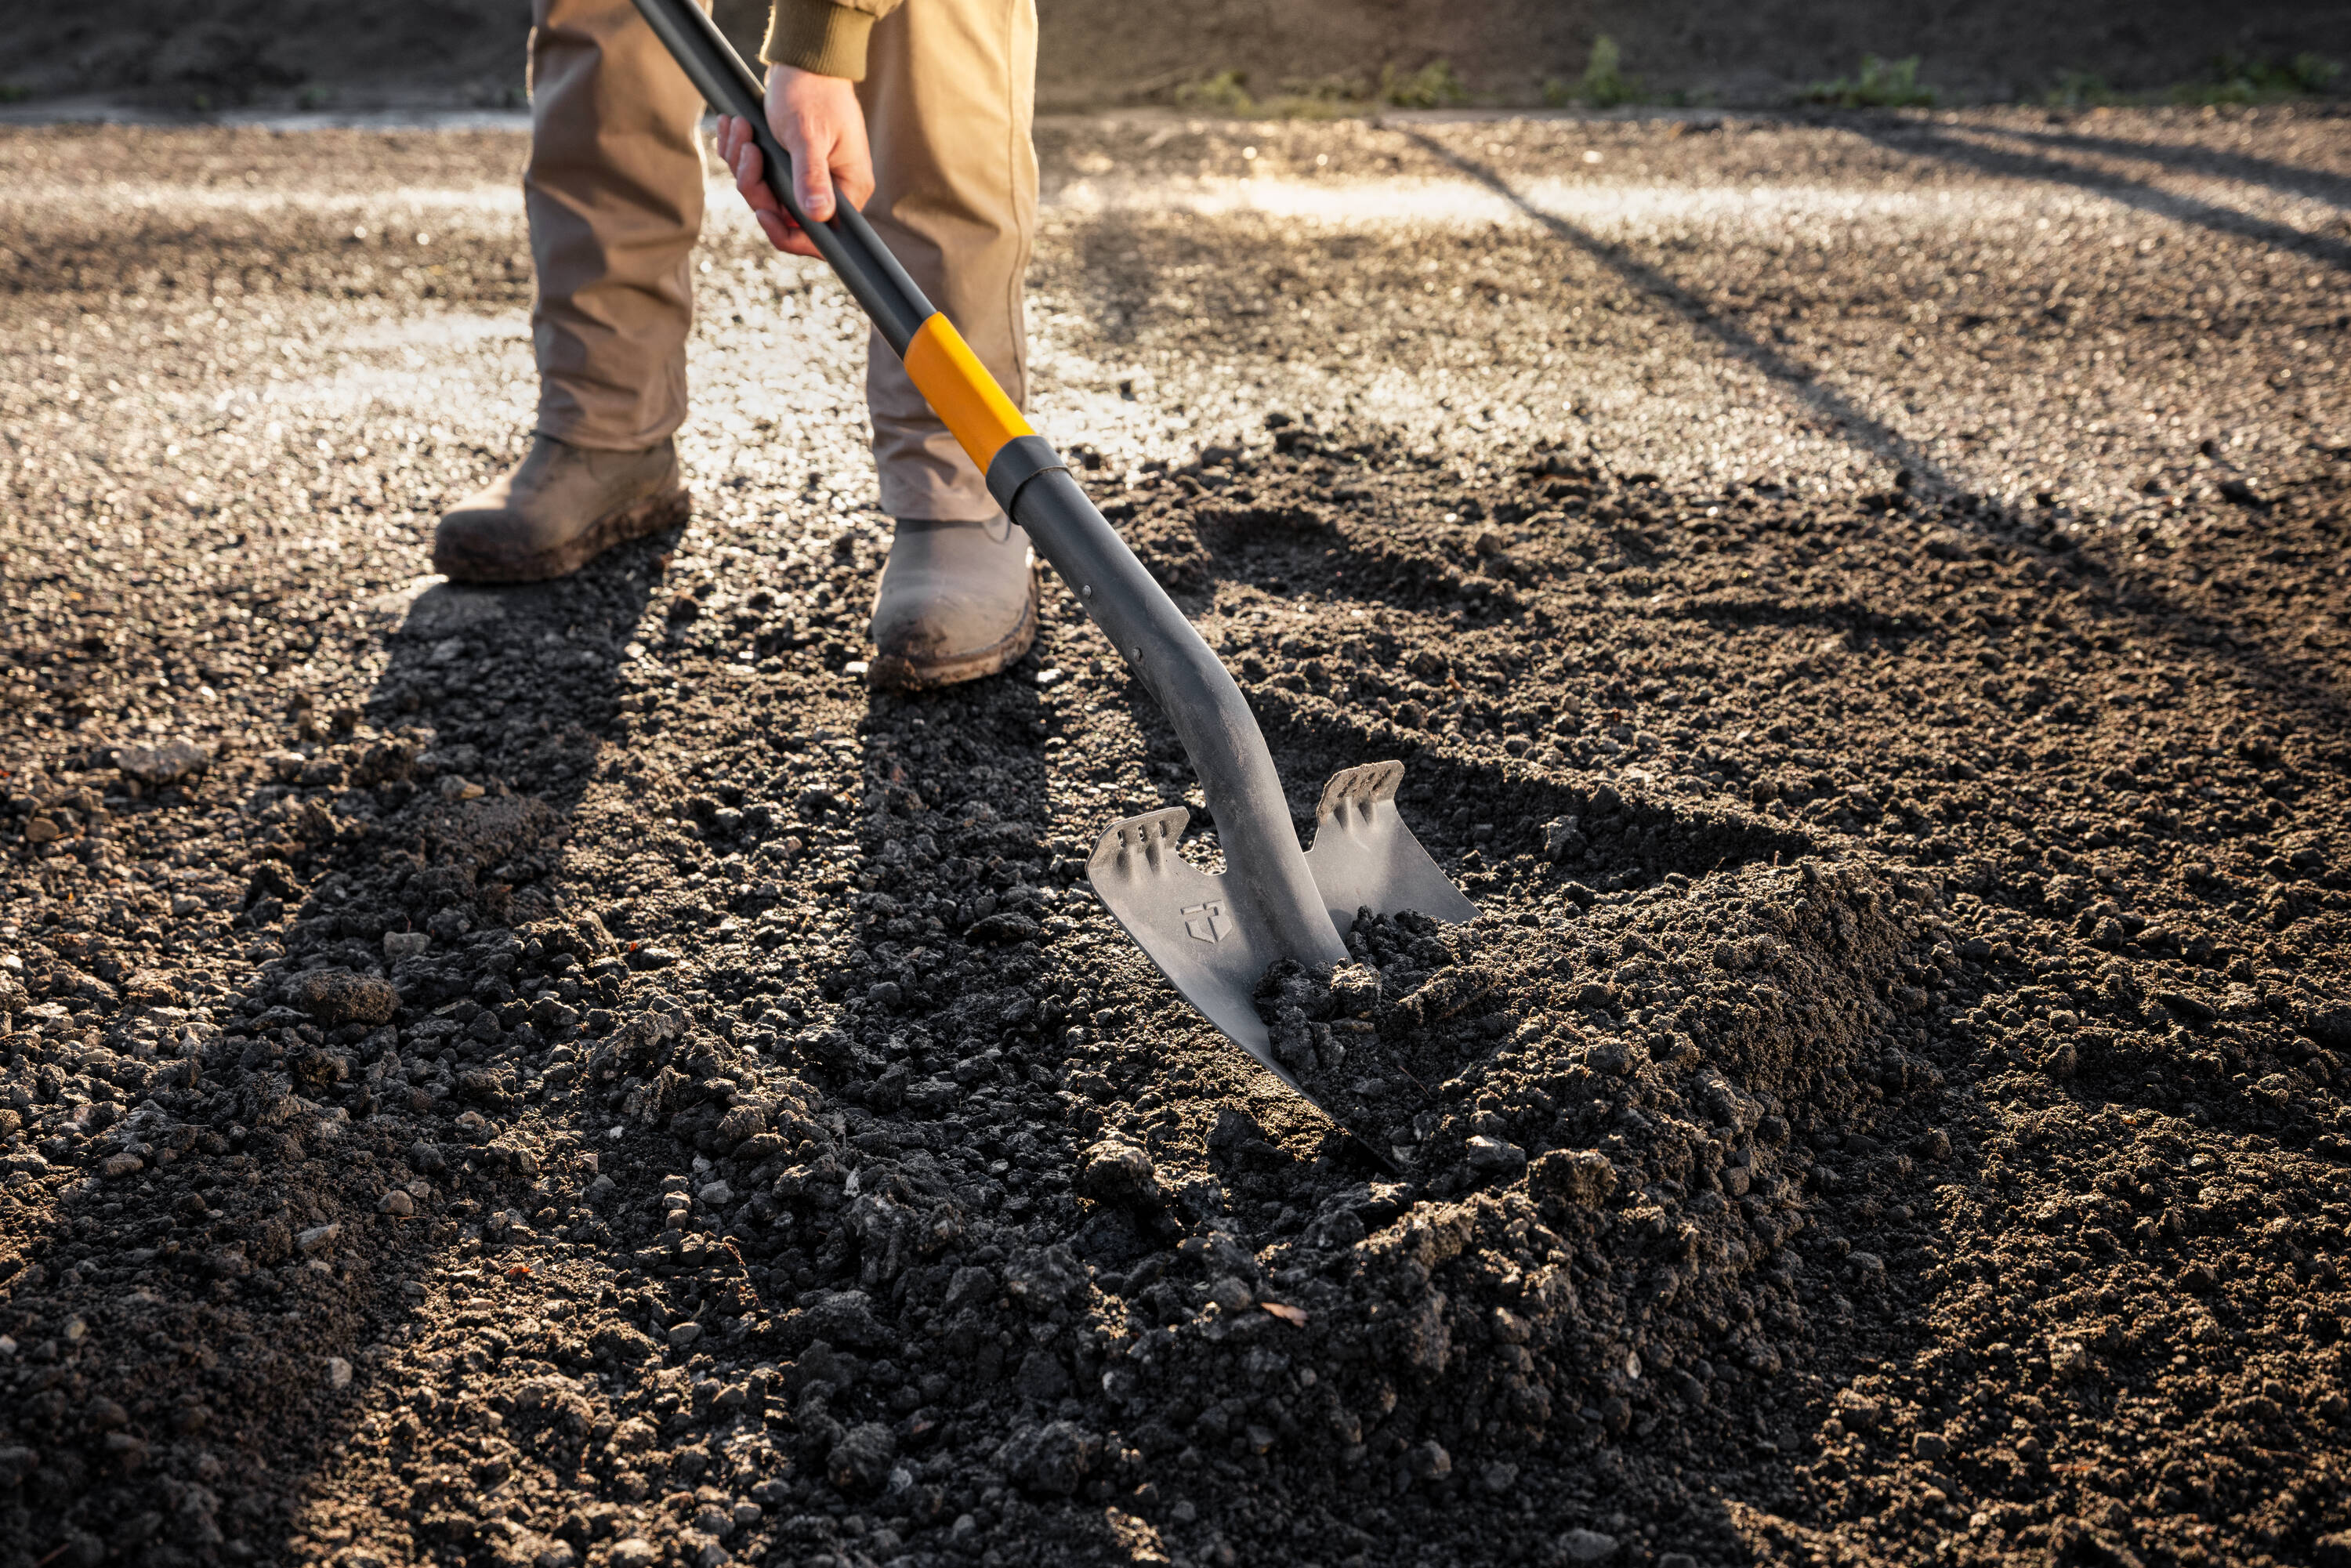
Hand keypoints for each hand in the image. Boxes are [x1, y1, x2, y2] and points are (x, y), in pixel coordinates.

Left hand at [718, 65, 873, 259]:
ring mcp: (808, 178)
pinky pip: (757, 174)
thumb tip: (818, 215)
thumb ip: (812, 177)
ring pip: (765, 194)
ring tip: (741, 127)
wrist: (804, 60)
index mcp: (848, 189)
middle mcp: (831, 190)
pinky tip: (737, 126)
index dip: (787, 234)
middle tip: (749, 149)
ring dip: (744, 163)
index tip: (762, 212)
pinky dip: (741, 152)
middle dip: (756, 185)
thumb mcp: (809, 135)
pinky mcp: (788, 165)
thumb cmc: (813, 92)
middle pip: (783, 216)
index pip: (820, 236)